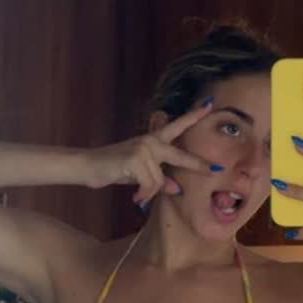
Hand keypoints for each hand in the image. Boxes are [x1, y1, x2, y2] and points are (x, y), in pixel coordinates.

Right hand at [77, 103, 219, 206]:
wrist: (88, 166)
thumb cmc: (113, 169)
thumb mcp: (140, 174)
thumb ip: (159, 178)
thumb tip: (176, 188)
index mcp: (153, 141)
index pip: (177, 126)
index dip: (193, 116)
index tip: (209, 104)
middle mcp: (150, 142)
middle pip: (179, 155)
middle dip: (197, 164)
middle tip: (215, 170)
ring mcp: (143, 149)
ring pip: (159, 180)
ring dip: (149, 192)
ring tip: (139, 196)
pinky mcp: (135, 159)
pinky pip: (149, 185)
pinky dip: (143, 195)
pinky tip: (135, 198)